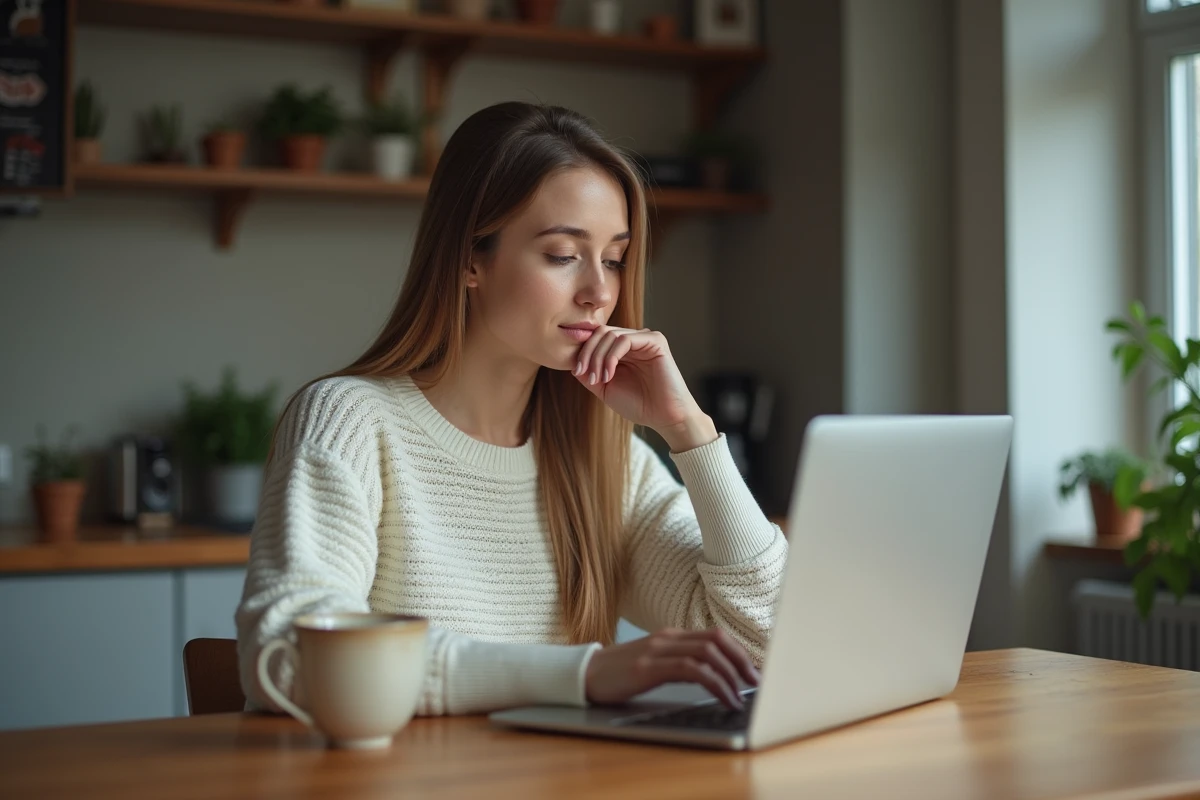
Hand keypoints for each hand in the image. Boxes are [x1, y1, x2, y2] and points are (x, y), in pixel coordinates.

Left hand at [572, 326, 717, 451]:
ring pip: (610, 334)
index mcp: (623, 349)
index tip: (577, 371)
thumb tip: (570, 360)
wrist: (665, 418)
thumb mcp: (605, 389)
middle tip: (583, 374)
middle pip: (600, 332)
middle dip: (587, 352)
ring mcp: (645, 338)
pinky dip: (611, 357)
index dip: (583, 351)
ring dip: (598, 357)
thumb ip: (589, 374)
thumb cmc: (639, 405)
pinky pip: (625, 339)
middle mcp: (634, 340)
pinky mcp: (656, 341)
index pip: (597, 337)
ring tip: (598, 379)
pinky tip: (609, 375)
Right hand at [585, 628, 759, 709]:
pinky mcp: (649, 667)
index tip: (756, 671)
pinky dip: (715, 683)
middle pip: (717, 639)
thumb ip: (679, 663)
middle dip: (742, 660)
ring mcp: (658, 650)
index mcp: (671, 635)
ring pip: (708, 652)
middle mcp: (667, 637)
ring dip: (732, 675)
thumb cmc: (619, 674)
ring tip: (742, 695)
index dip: (740, 651)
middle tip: (757, 682)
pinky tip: (723, 698)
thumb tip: (713, 677)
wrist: (583, 674)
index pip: (715, 634)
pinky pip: (692, 670)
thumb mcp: (653, 663)